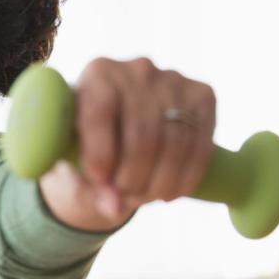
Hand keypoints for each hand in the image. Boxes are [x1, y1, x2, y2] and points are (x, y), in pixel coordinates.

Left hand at [38, 56, 216, 230]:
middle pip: (142, 132)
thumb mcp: (75, 159)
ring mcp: (174, 79)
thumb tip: (114, 209)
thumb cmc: (86, 141)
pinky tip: (171, 193)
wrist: (121, 124)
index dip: (100, 153)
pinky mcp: (203, 95)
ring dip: (160, 181)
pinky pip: (201, 142)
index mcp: (97, 74)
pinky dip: (188, 176)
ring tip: (144, 199)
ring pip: (175, 141)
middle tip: (124, 198)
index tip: (100, 183)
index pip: (100, 112)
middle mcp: (137, 69)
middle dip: (133, 176)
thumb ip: (88, 183)